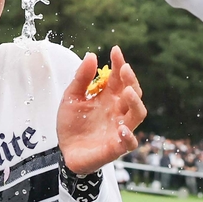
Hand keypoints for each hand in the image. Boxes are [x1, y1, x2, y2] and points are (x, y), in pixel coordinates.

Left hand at [57, 46, 145, 174]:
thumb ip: (81, 78)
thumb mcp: (71, 97)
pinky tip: (122, 128)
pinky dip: (129, 136)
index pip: (120, 77)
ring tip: (127, 92)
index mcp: (109, 97)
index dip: (120, 63)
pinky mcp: (116, 147)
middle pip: (134, 93)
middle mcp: (118, 111)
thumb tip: (91, 55)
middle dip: (131, 80)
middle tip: (124, 69)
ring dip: (135, 102)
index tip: (115, 51)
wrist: (64, 151)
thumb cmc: (71, 124)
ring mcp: (119, 128)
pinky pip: (130, 143)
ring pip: (138, 114)